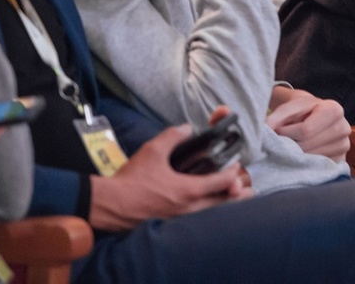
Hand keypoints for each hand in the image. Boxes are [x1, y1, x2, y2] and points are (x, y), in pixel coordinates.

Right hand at [88, 121, 250, 231]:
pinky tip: (207, 208)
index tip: (236, 166)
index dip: (233, 172)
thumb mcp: (153, 149)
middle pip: (224, 204)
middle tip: (244, 186)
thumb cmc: (131, 179)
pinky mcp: (171, 226)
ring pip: (212, 215)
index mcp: (189, 190)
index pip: (223, 182)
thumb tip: (188, 128)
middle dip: (237, 194)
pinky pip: (198, 222)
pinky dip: (208, 214)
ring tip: (233, 198)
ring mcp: (181, 221)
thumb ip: (174, 135)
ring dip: (225, 206)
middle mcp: (189, 209)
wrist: (110, 205)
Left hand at [266, 87, 350, 162]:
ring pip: (312, 159)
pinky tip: (302, 155)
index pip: (305, 130)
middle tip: (283, 141)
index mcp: (334, 109)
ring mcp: (344, 146)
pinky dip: (305, 164)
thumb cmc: (302, 110)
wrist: (314, 115)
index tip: (278, 130)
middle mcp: (344, 128)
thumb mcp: (289, 107)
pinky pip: (318, 167)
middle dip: (290, 146)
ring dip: (296, 156)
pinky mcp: (341, 160)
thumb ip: (276, 117)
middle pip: (308, 146)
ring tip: (293, 146)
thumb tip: (265, 130)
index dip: (286, 133)